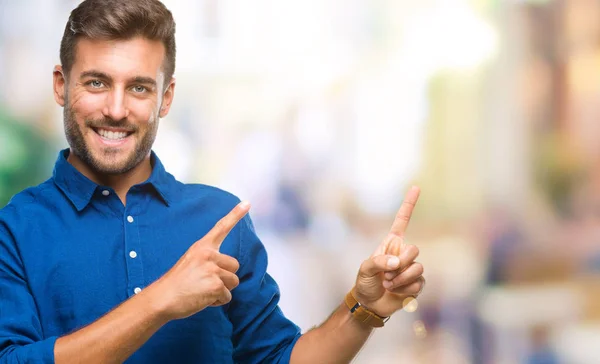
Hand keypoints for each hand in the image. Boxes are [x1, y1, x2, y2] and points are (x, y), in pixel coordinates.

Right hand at [150, 201, 250, 320]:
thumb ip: (208, 260)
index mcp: (202, 246)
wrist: (162, 299)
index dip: (236, 214)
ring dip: (221, 290)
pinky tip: (202, 299)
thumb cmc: (176, 283)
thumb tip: (226, 269)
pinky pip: (227, 296)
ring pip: (233, 282)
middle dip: (225, 278)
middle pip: (234, 266)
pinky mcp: (216, 285)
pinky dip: (217, 301)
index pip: (221, 227)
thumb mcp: (191, 262)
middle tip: (205, 283)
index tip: (247, 203)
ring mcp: (213, 269)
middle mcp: (209, 254)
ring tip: (202, 291)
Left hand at [353, 186, 423, 317]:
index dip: (409, 204)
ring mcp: (411, 268)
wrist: (369, 304)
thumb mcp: (365, 269)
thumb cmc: (364, 283)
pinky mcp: (416, 283)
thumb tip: (397, 263)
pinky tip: (396, 292)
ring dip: (401, 279)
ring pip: (418, 268)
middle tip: (387, 273)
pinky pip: (419, 283)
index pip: (402, 221)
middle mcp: (403, 253)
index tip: (416, 187)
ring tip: (388, 284)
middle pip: (414, 250)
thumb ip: (379, 262)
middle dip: (401, 263)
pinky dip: (405, 289)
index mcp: (390, 244)